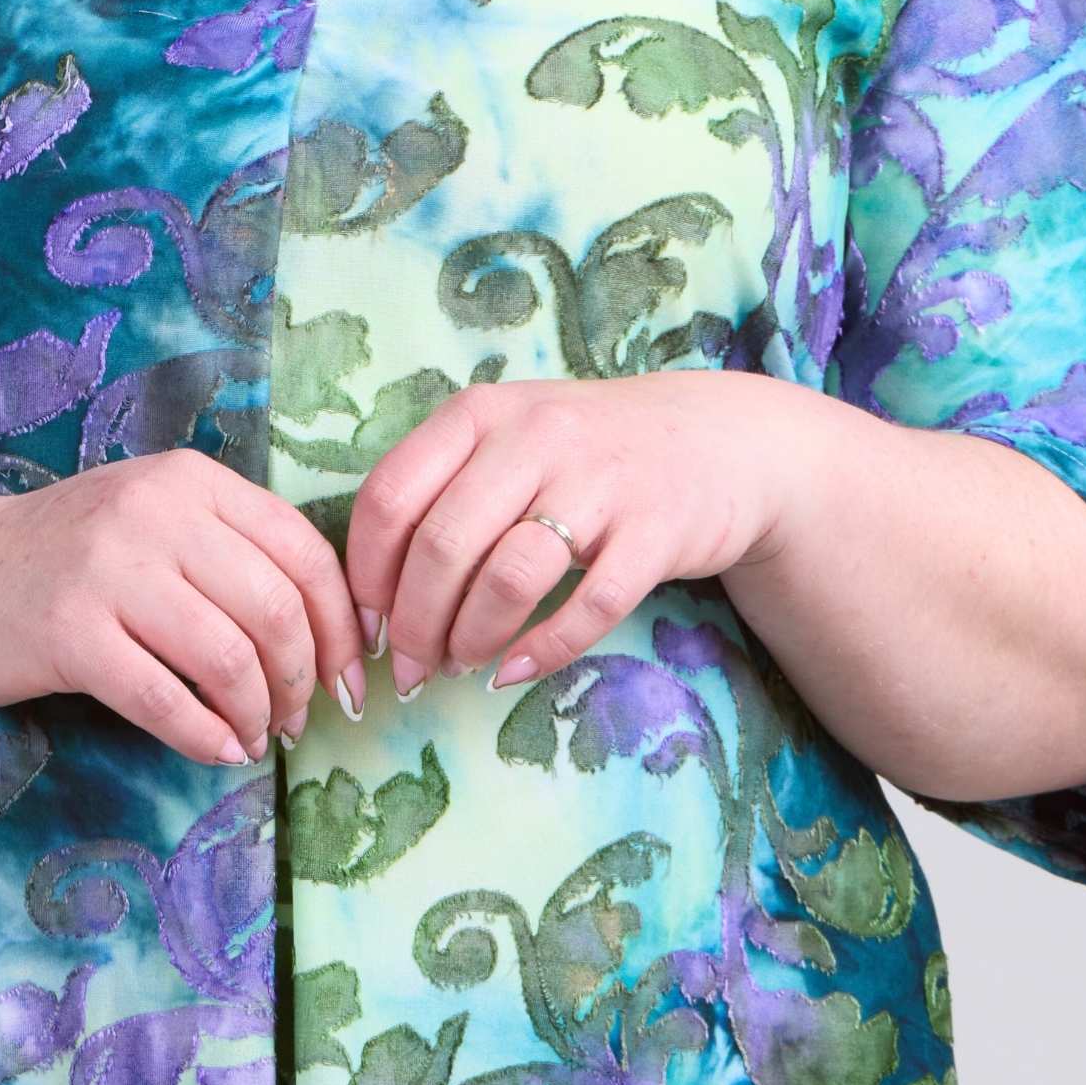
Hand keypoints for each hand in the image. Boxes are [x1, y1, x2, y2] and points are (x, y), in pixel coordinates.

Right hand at [0, 452, 369, 766]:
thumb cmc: (58, 557)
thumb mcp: (149, 520)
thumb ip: (227, 550)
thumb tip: (330, 629)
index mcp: (189, 480)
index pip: (303, 551)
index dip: (341, 626)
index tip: (349, 677)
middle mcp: (155, 512)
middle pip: (276, 608)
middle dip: (304, 679)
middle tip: (299, 720)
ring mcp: (108, 570)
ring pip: (229, 657)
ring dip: (257, 714)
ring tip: (256, 738)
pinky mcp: (69, 633)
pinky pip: (166, 699)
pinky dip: (206, 736)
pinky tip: (216, 751)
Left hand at [341, 371, 821, 699]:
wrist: (719, 442)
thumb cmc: (584, 454)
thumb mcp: (507, 442)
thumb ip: (440, 496)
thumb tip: (372, 602)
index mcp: (481, 413)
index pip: (391, 496)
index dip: (366, 574)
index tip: (367, 624)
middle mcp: (536, 437)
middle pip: (442, 546)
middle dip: (413, 624)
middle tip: (411, 668)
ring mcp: (601, 482)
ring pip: (508, 578)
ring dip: (470, 639)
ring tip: (460, 664)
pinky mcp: (657, 531)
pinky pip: (589, 606)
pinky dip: (542, 650)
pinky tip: (513, 671)